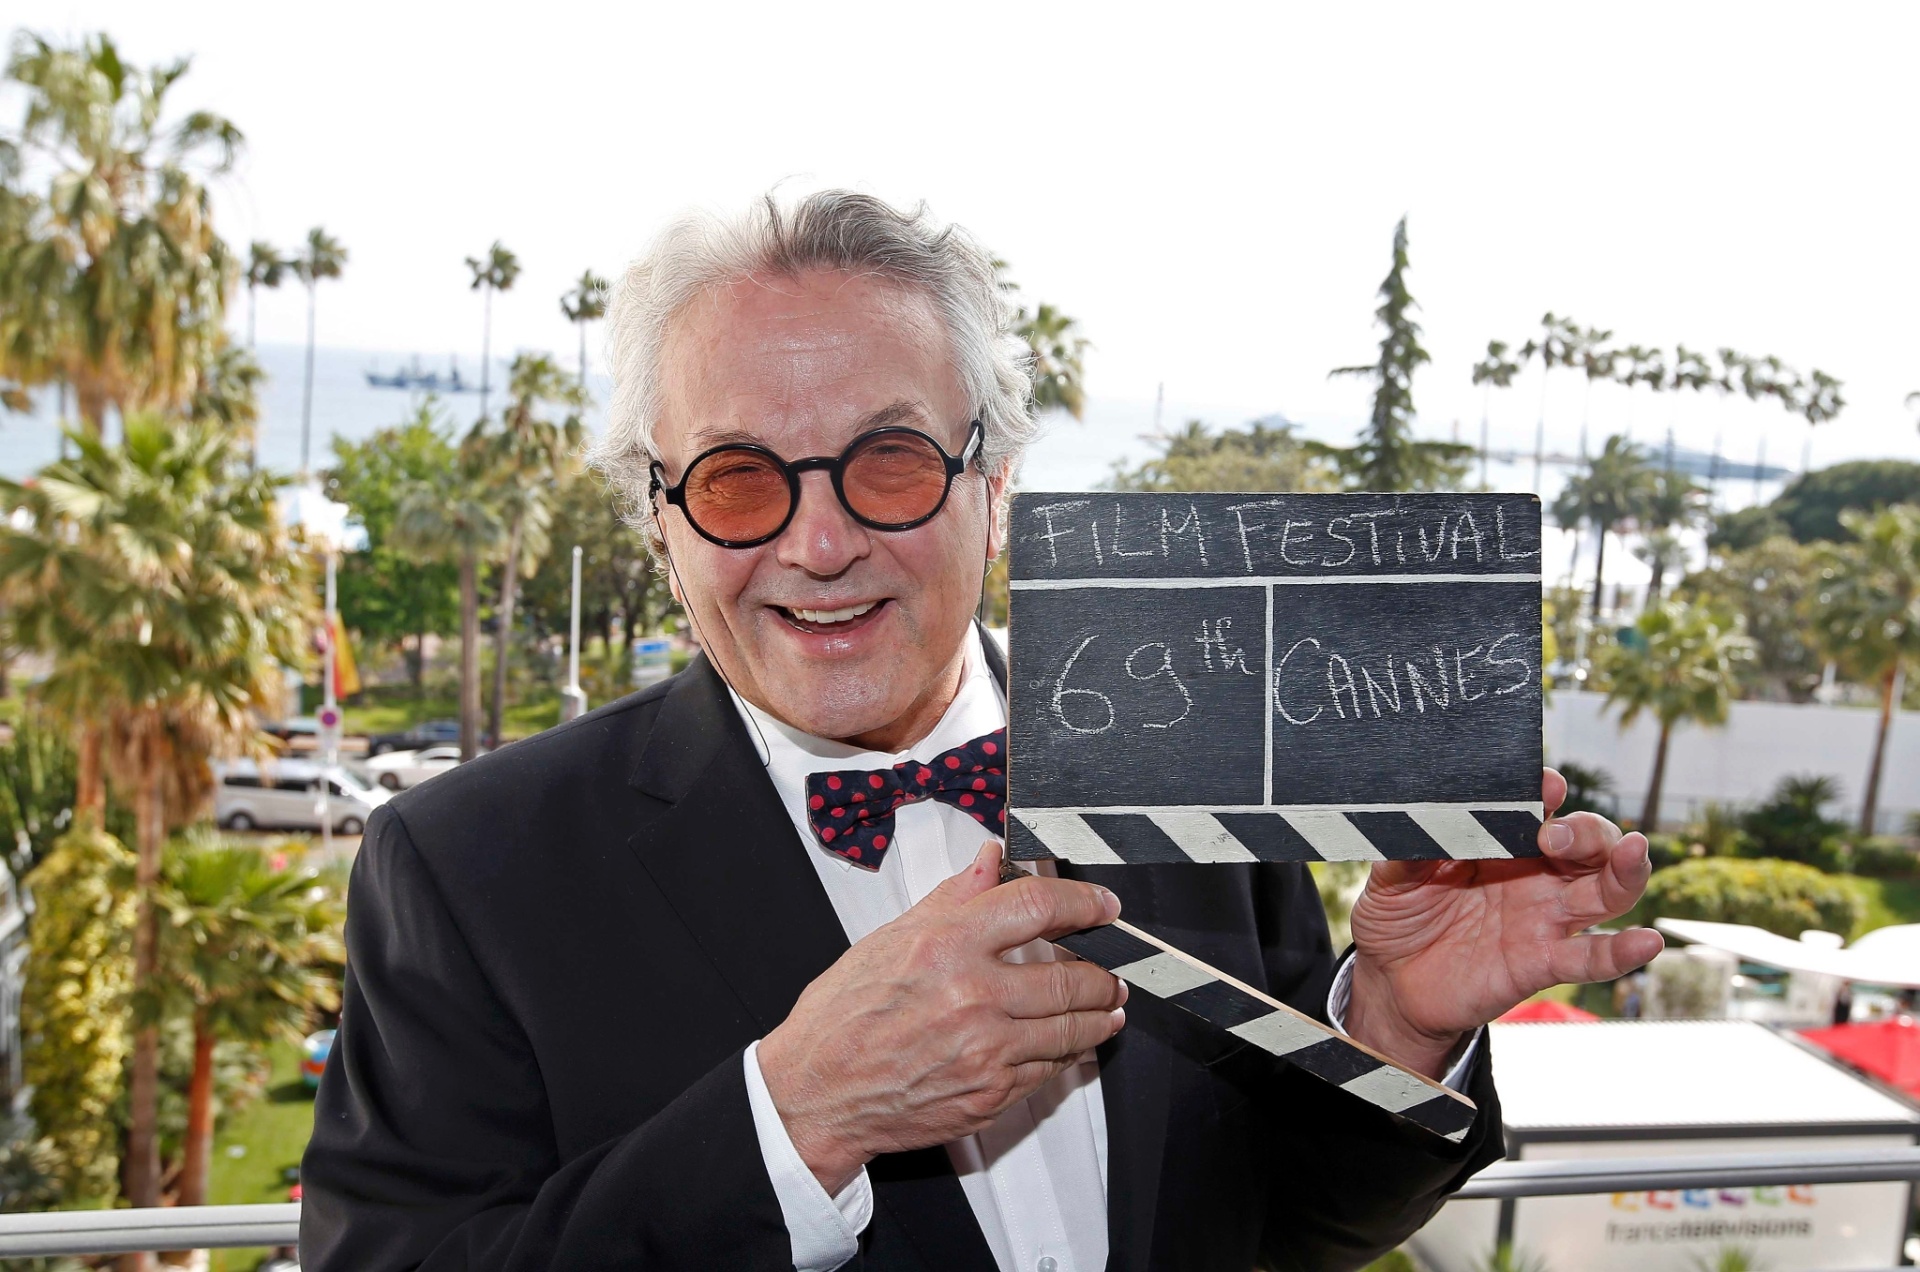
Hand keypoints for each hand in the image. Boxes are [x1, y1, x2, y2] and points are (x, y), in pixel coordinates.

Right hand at [757, 840, 1126, 1193]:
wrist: (817, 1093)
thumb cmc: (843, 1017)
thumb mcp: (889, 940)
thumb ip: (952, 899)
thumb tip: (991, 861)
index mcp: (946, 946)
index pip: (1038, 907)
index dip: (1083, 903)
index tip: (1101, 906)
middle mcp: (971, 997)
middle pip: (1070, 977)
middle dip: (1103, 972)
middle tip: (1112, 968)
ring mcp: (985, 1052)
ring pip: (1071, 1029)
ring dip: (1099, 1015)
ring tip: (1108, 1005)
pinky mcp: (990, 1095)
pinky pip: (1049, 1070)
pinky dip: (1068, 1053)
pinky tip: (1072, 1042)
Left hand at [1343, 768, 1663, 1076]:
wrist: (1392, 982)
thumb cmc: (1398, 919)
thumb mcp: (1391, 878)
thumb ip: (1406, 848)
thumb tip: (1415, 817)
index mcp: (1501, 844)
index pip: (1537, 808)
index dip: (1546, 793)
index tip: (1543, 785)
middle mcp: (1534, 876)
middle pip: (1586, 844)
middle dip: (1585, 830)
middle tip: (1554, 834)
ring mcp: (1543, 918)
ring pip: (1604, 890)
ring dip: (1624, 870)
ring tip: (1633, 851)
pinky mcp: (1543, 963)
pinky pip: (1591, 957)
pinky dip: (1624, 951)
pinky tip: (1647, 942)